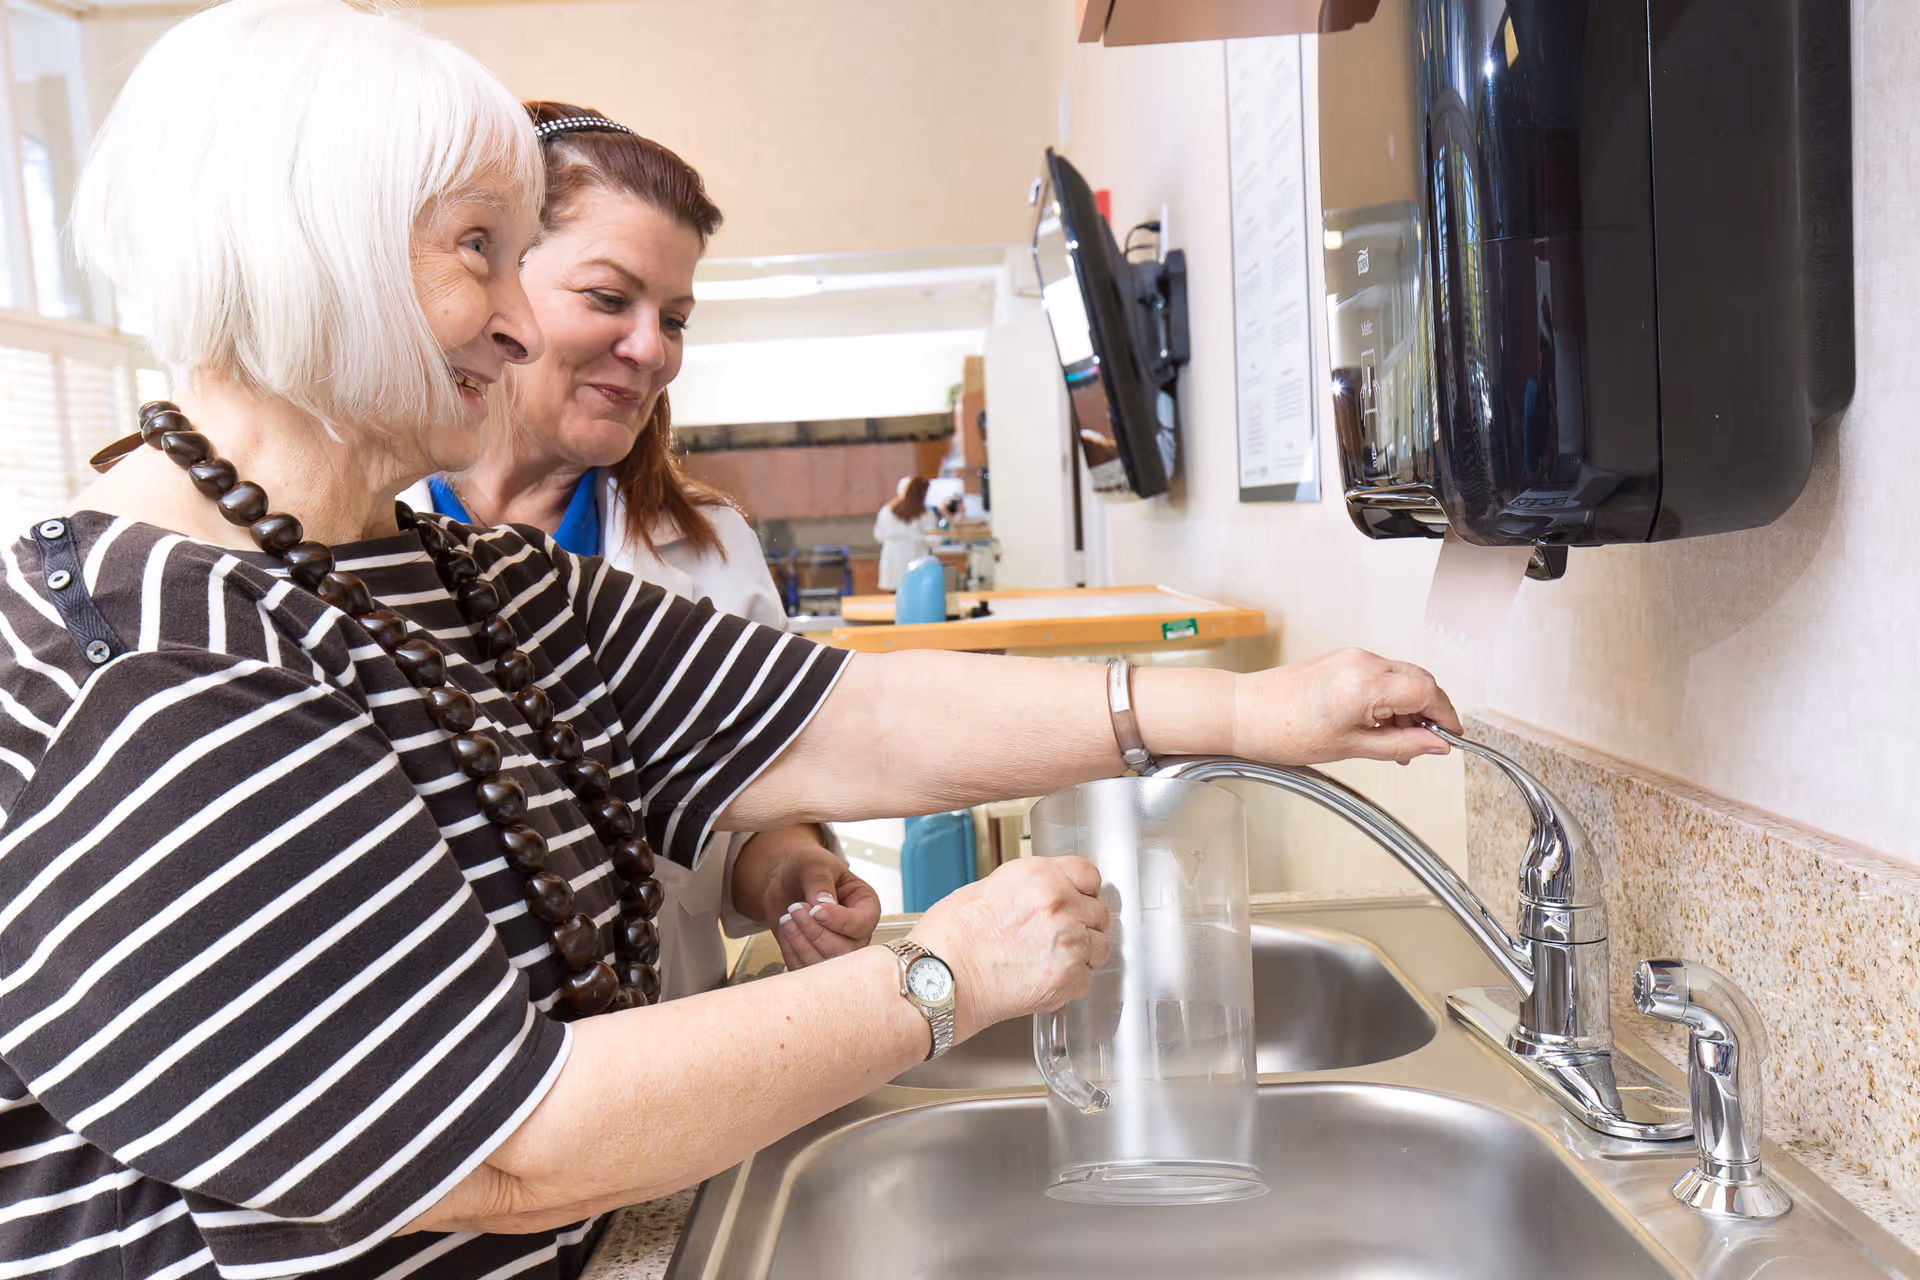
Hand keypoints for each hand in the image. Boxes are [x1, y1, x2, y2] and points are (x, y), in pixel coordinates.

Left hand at [732, 828, 880, 968]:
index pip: (863, 923)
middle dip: (816, 932)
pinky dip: (791, 951)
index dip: (839, 921)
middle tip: (795, 908)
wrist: (783, 881)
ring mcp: (837, 950)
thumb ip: (820, 882)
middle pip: (845, 950)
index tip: (816, 909)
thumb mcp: (814, 864)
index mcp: (866, 906)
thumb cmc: (806, 868)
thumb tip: (824, 904)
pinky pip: (805, 969)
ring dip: (802, 943)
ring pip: (825, 964)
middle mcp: (855, 932)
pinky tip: (785, 928)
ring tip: (787, 918)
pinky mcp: (815, 959)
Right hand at [904, 856, 1108, 1043]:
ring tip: (1050, 961)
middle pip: (1098, 913)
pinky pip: (1086, 979)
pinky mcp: (1067, 978)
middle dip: (1082, 924)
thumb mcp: (987, 888)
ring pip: (1099, 948)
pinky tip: (1044, 979)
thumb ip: (1028, 888)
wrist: (938, 978)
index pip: (1089, 875)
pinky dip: (1070, 984)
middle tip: (1057, 937)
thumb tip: (1044, 896)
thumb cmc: (949, 937)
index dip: (1083, 891)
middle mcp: (1060, 903)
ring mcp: (1068, 941)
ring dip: (1081, 955)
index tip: (1079, 900)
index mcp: (1040, 875)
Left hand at [1232, 648, 1459, 766]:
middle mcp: (1363, 662)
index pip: (1427, 692)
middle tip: (1425, 744)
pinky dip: (1389, 698)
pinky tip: (1380, 726)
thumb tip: (1436, 746)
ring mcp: (1352, 657)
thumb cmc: (1284, 731)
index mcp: (1367, 684)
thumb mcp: (1351, 748)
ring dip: (1409, 707)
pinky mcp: (1342, 659)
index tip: (1450, 737)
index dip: (1444, 716)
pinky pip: (1381, 675)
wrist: (1244, 713)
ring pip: (1401, 678)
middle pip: (1419, 681)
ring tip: (1398, 743)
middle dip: (1430, 712)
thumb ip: (1401, 745)